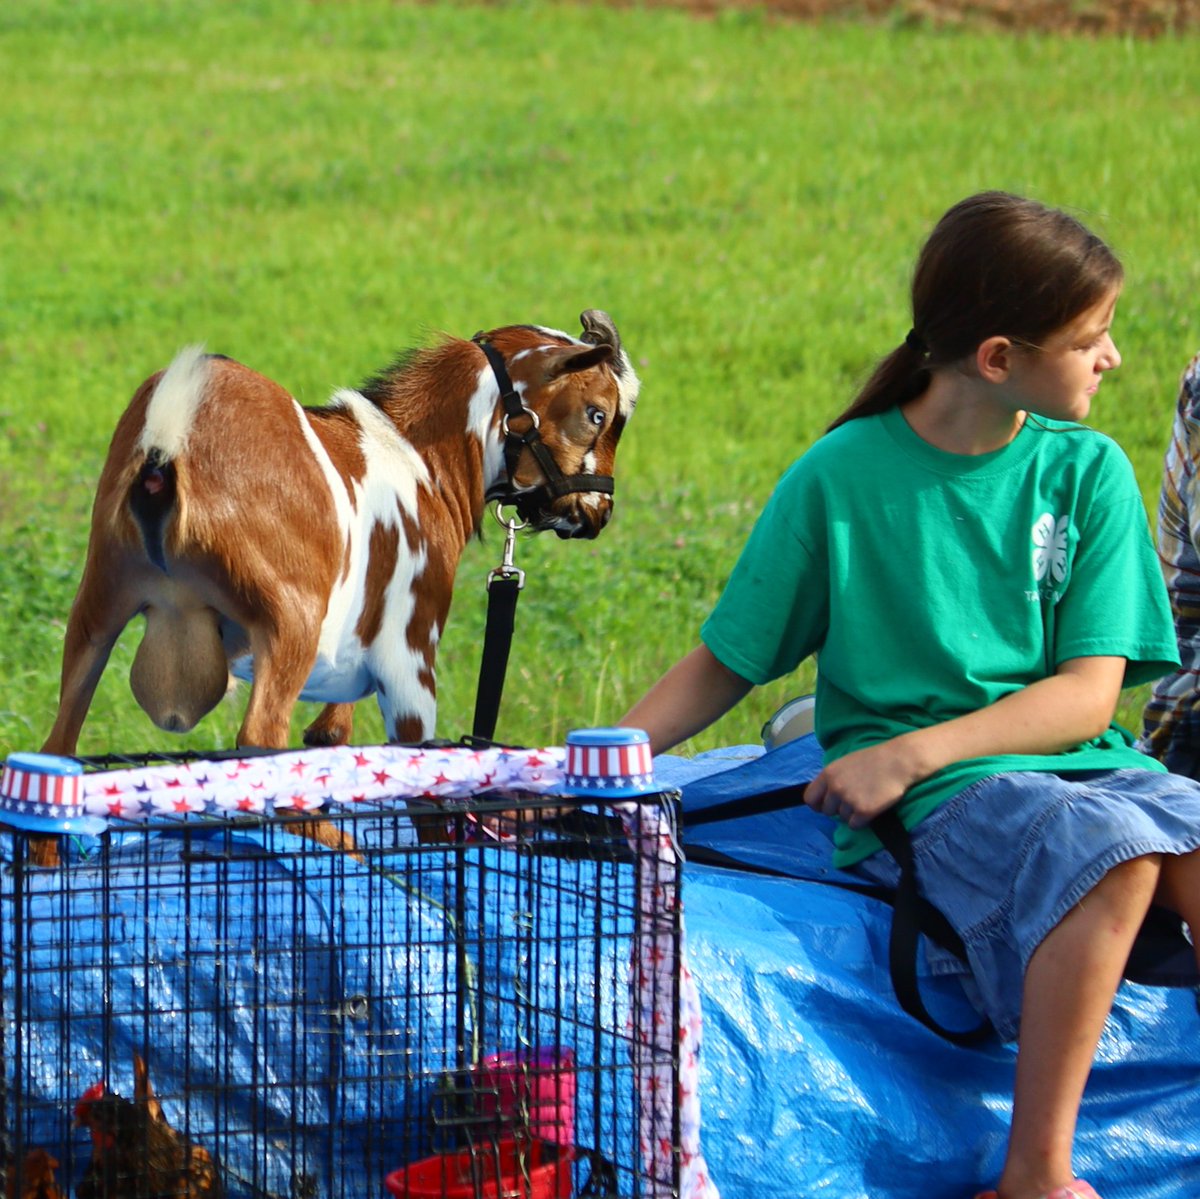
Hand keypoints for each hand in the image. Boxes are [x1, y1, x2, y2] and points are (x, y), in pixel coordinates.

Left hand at [804, 738, 921, 828]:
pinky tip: (870, 809)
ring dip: (852, 814)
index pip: (810, 798)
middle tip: (853, 801)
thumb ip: (832, 778)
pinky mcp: (864, 811)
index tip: (826, 806)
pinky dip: (861, 821)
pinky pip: (854, 825)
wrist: (898, 761)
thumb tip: (824, 796)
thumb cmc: (874, 760)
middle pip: (827, 811)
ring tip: (865, 800)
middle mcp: (835, 788)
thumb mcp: (845, 763)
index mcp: (828, 774)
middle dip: (837, 809)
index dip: (817, 805)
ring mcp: (849, 800)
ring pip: (842, 818)